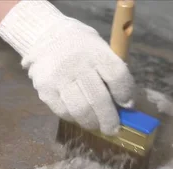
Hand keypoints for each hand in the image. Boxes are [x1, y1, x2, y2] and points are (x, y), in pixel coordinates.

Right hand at [0, 1, 135, 135]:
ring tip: (97, 125)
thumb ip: (111, 71)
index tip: (128, 105)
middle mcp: (77, 65)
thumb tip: (124, 103)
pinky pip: (64, 112)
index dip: (125, 94)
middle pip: (99, 99)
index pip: (117, 76)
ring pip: (80, 110)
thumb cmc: (80, 46)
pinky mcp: (46, 90)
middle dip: (109, 119)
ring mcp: (59, 79)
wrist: (44, 37)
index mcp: (96, 52)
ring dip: (92, 123)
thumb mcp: (99, 47)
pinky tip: (79, 116)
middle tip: (113, 128)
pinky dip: (75, 118)